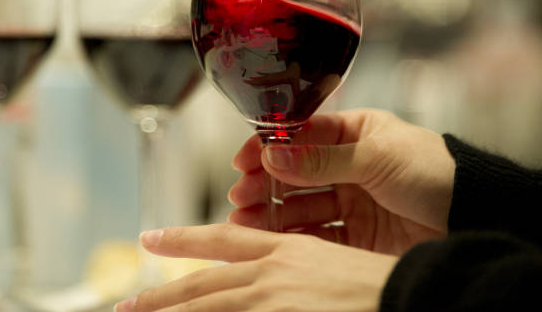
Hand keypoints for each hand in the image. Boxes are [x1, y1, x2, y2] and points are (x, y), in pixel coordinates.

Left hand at [114, 223, 397, 311]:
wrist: (417, 296)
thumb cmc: (385, 286)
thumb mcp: (332, 269)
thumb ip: (294, 277)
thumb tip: (272, 289)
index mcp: (286, 252)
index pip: (222, 239)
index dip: (183, 237)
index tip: (151, 237)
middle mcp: (272, 274)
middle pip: (202, 283)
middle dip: (159, 295)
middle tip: (124, 304)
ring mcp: (273, 302)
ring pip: (207, 308)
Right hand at [229, 109, 454, 254]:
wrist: (476, 215)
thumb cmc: (437, 172)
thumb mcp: (376, 157)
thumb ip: (322, 159)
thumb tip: (273, 154)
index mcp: (354, 133)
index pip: (300, 136)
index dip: (269, 147)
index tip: (244, 160)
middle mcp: (348, 165)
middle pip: (294, 173)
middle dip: (264, 182)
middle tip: (240, 194)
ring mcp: (351, 200)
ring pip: (300, 206)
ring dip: (271, 211)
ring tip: (245, 219)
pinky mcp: (357, 234)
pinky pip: (316, 234)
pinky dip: (292, 236)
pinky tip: (273, 238)